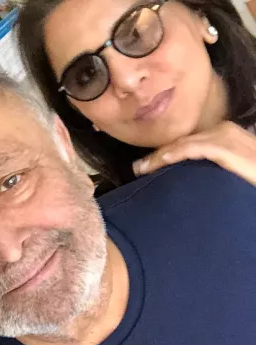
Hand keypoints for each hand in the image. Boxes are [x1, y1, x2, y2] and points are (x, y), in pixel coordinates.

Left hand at [133, 121, 255, 186]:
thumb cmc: (251, 172)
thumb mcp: (229, 166)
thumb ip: (210, 165)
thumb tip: (186, 177)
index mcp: (220, 134)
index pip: (185, 142)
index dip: (162, 154)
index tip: (142, 167)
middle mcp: (222, 130)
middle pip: (182, 141)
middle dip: (157, 155)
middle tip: (137, 168)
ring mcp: (226, 137)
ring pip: (185, 144)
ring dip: (161, 156)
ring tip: (142, 168)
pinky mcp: (228, 147)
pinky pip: (198, 148)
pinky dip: (178, 153)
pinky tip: (164, 160)